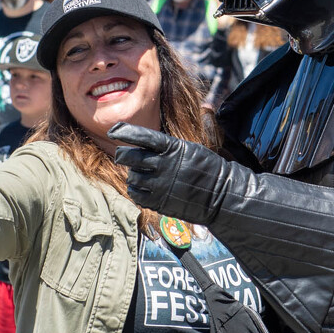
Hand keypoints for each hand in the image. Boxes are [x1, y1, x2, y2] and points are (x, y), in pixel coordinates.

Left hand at [109, 122, 230, 224]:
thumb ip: (166, 147)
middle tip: (123, 156)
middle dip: (123, 155)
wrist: (220, 195)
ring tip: (141, 174)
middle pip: (129, 157)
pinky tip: (142, 188)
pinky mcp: (159, 202)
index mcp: (172, 148)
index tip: (113, 130)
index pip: (142, 136)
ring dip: (132, 175)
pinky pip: (136, 194)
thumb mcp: (189, 149)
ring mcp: (161, 185)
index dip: (125, 132)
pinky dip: (135, 190)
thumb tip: (142, 143)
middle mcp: (164, 165)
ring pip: (131, 177)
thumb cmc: (205, 168)